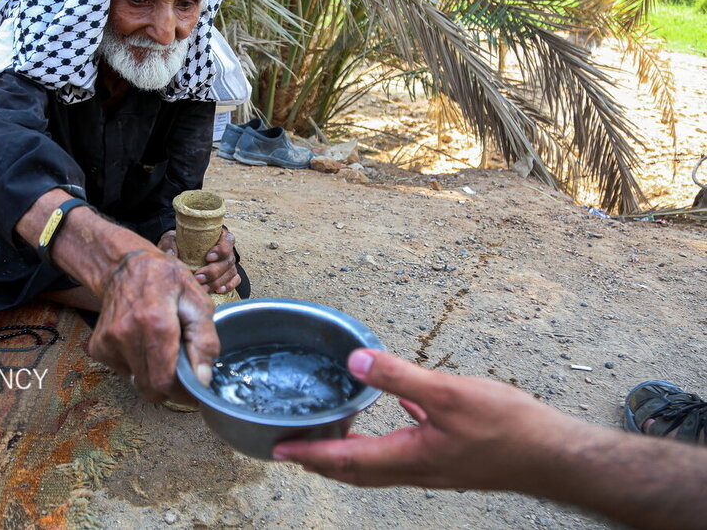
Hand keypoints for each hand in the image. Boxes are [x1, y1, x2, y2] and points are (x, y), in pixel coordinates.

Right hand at [89, 249, 218, 403]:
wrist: (123, 266)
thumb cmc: (165, 279)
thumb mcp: (197, 299)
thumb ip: (205, 340)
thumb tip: (202, 379)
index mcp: (155, 323)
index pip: (165, 382)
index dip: (183, 394)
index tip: (195, 390)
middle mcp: (127, 335)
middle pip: (151, 389)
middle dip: (171, 387)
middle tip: (182, 371)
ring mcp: (108, 343)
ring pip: (138, 383)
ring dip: (154, 375)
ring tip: (161, 348)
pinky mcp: (98, 348)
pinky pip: (125, 372)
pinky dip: (138, 366)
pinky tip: (143, 343)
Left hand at [157, 228, 239, 293]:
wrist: (181, 250)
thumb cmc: (179, 243)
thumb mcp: (172, 238)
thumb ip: (170, 243)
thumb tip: (172, 253)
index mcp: (217, 235)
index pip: (228, 240)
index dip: (221, 249)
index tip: (208, 257)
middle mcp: (226, 249)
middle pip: (228, 260)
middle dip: (213, 271)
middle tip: (198, 278)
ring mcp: (229, 262)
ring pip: (231, 272)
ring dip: (217, 282)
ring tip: (203, 288)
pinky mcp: (229, 273)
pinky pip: (235, 279)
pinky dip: (229, 285)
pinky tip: (219, 291)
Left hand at [272, 349, 574, 489]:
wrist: (555, 456)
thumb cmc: (508, 430)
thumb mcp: (449, 395)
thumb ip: (400, 378)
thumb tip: (354, 362)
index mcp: (408, 457)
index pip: (345, 461)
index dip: (309, 455)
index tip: (278, 450)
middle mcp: (415, 469)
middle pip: (355, 471)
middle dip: (320, 462)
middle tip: (291, 449)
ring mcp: (433, 468)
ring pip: (377, 465)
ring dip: (347, 456)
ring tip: (328, 436)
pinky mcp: (449, 459)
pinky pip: (402, 452)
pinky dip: (383, 440)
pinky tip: (392, 414)